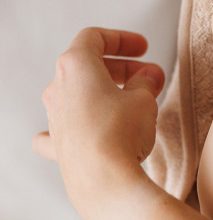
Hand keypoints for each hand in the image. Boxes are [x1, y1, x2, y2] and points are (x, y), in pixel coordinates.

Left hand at [33, 28, 164, 215]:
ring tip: (137, 102)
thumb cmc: (120, 133)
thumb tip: (148, 76)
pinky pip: (66, 127)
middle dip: (123, 68)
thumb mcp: (144, 98)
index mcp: (76, 66)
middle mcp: (58, 88)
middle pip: (89, 66)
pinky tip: (88, 127)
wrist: (104, 181)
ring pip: (81, 94)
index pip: (95, 38)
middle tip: (150, 77)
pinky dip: (82, 122)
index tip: (143, 48)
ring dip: (108, 92)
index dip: (122, 39)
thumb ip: (145, 82)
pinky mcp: (59, 145)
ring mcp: (55, 118)